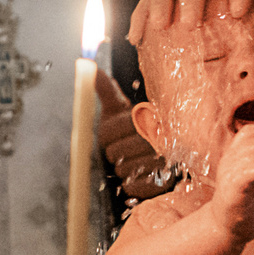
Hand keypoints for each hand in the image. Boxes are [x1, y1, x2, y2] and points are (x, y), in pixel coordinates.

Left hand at [95, 71, 169, 199]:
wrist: (162, 158)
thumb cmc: (134, 131)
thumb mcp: (120, 109)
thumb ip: (105, 89)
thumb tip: (88, 66)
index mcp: (145, 115)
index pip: (107, 130)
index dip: (105, 136)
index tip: (115, 135)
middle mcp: (158, 135)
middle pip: (115, 152)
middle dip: (115, 153)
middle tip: (126, 150)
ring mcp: (164, 160)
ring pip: (123, 170)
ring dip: (124, 170)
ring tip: (137, 162)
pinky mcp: (165, 182)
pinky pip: (133, 187)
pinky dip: (132, 186)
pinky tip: (143, 175)